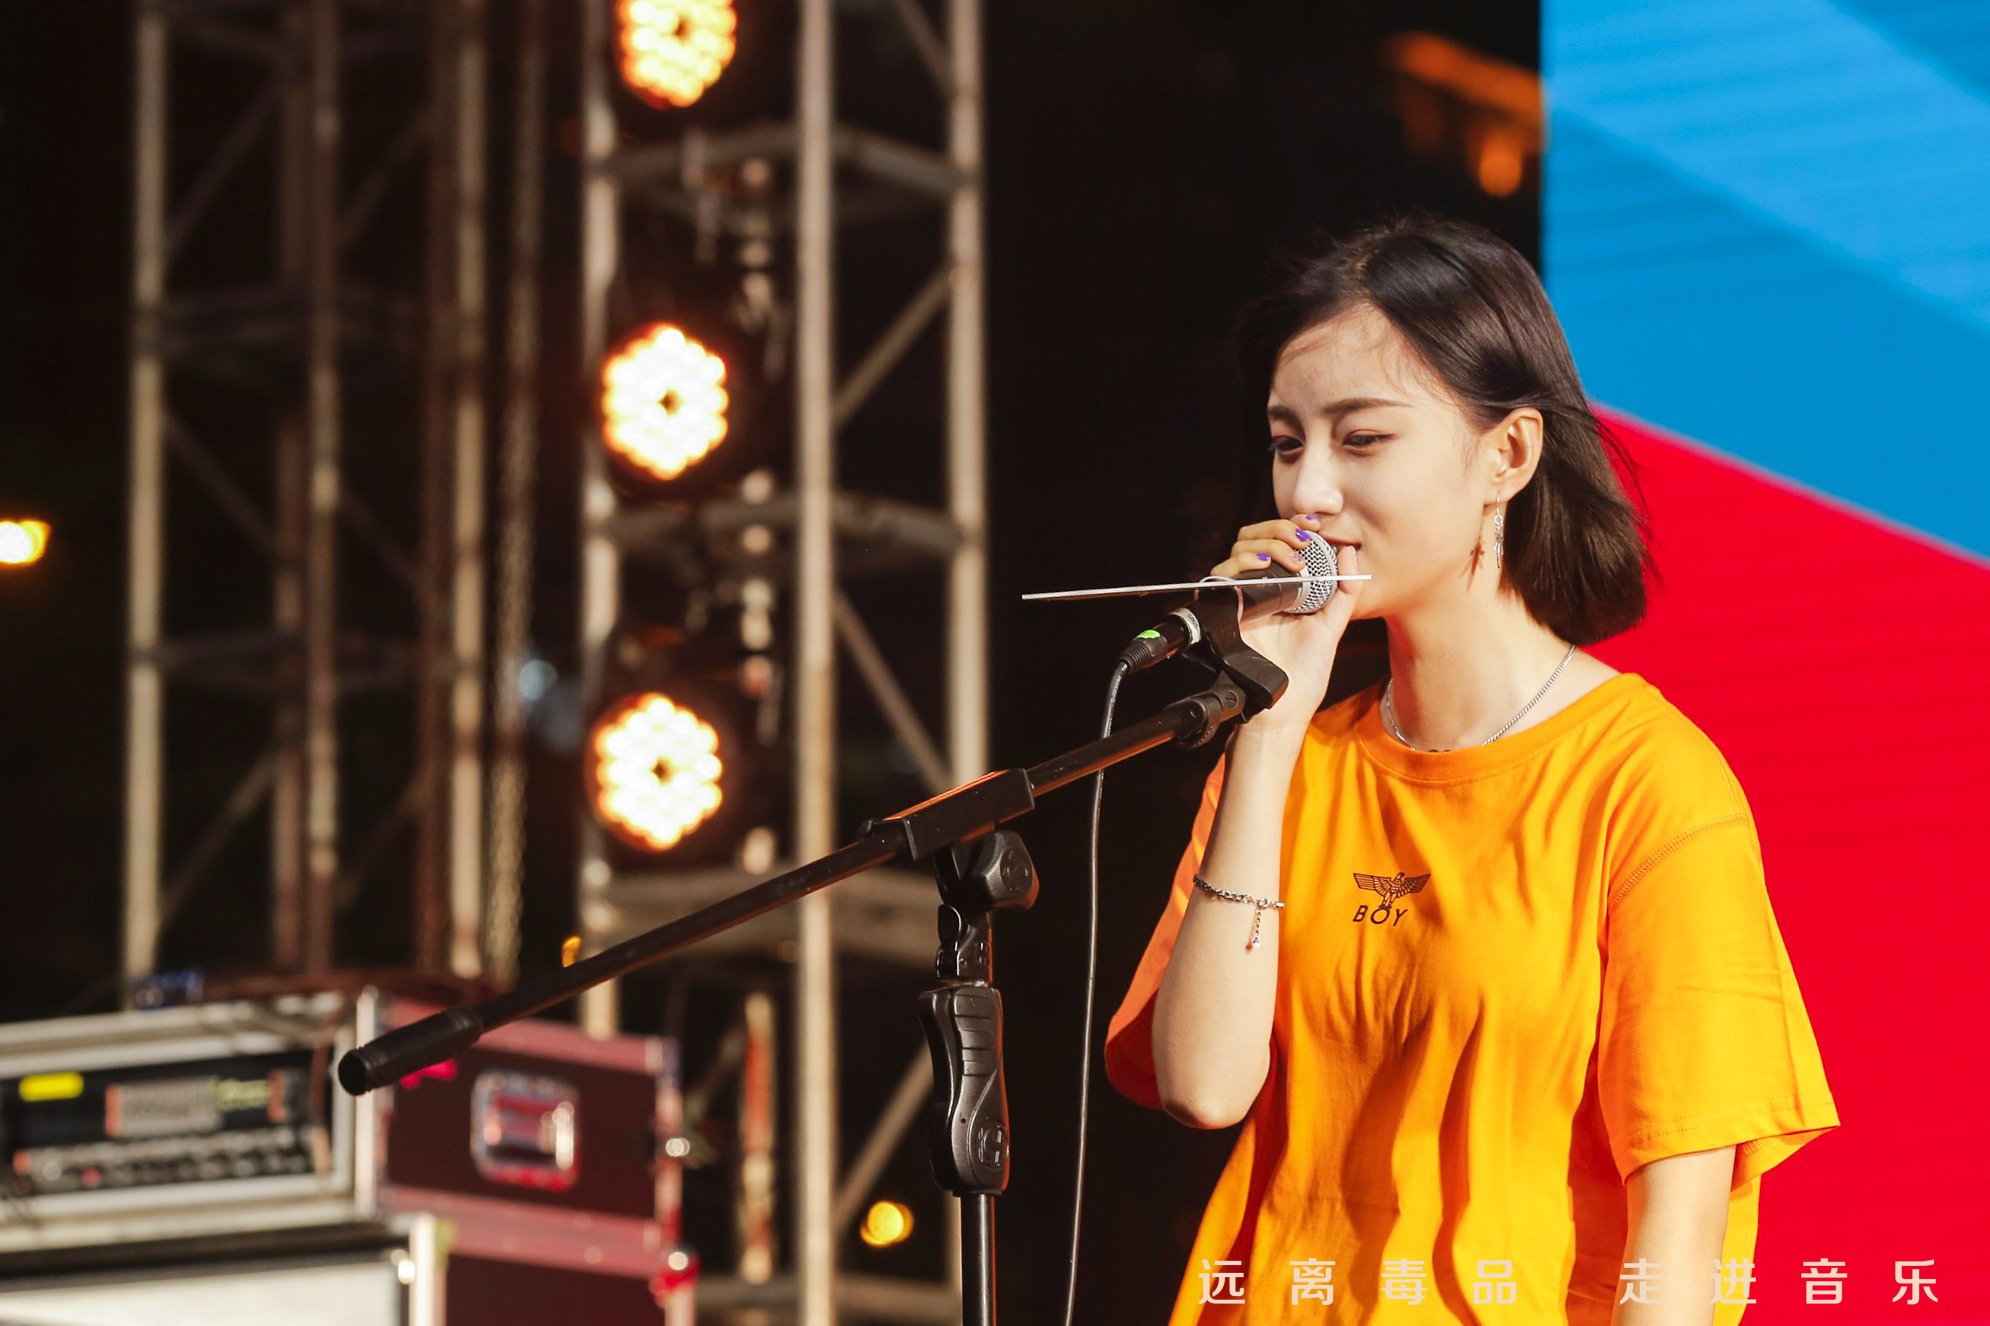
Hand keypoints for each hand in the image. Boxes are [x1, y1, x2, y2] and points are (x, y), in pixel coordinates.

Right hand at [1208, 514, 1363, 732]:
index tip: (1315, 524)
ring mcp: (1240, 598)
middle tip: (1303, 540)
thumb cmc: (1305, 672)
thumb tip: (1349, 551)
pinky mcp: (1224, 610)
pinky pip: (1222, 575)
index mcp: (1282, 587)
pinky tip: (1264, 566)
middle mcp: (1258, 588)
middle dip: (1279, 528)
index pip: (1279, 541)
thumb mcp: (1333, 624)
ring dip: (1265, 543)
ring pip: (1239, 549)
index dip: (1293, 525)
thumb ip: (1345, 590)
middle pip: (1255, 537)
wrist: (1285, 707)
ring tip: (1292, 559)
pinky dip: (1241, 563)